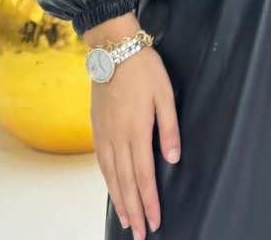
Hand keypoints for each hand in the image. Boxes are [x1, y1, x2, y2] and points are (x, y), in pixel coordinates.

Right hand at [91, 46, 180, 237]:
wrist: (113, 49)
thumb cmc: (144, 69)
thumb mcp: (165, 93)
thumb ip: (169, 128)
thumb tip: (173, 158)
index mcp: (136, 130)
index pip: (144, 176)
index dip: (150, 201)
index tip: (155, 221)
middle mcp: (117, 137)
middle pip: (126, 182)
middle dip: (135, 210)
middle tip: (141, 234)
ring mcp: (104, 133)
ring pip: (111, 176)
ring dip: (120, 201)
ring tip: (127, 221)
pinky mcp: (97, 127)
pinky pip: (101, 162)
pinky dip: (107, 181)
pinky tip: (112, 189)